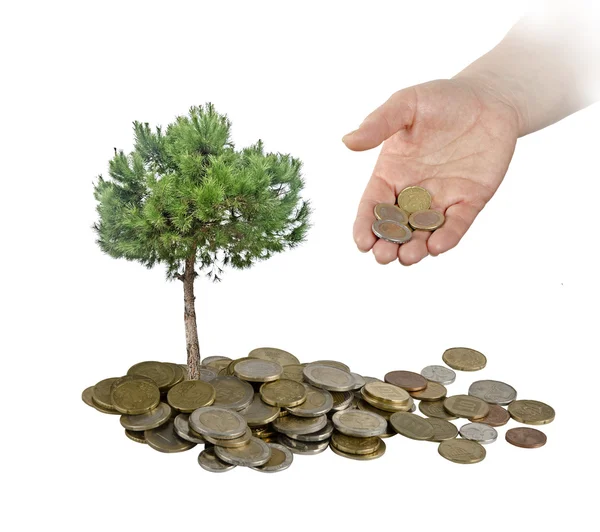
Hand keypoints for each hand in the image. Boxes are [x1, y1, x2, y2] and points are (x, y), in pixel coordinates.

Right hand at [343, 78, 520, 264]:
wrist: (488, 98)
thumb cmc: (442, 99)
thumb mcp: (406, 104)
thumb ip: (379, 123)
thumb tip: (347, 141)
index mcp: (391, 173)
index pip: (373, 205)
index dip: (366, 225)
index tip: (362, 242)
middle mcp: (413, 191)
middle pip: (396, 226)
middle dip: (388, 244)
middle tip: (384, 256)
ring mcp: (441, 199)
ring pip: (423, 232)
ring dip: (414, 248)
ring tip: (408, 256)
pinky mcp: (469, 201)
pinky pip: (456, 224)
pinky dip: (447, 237)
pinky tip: (437, 246)